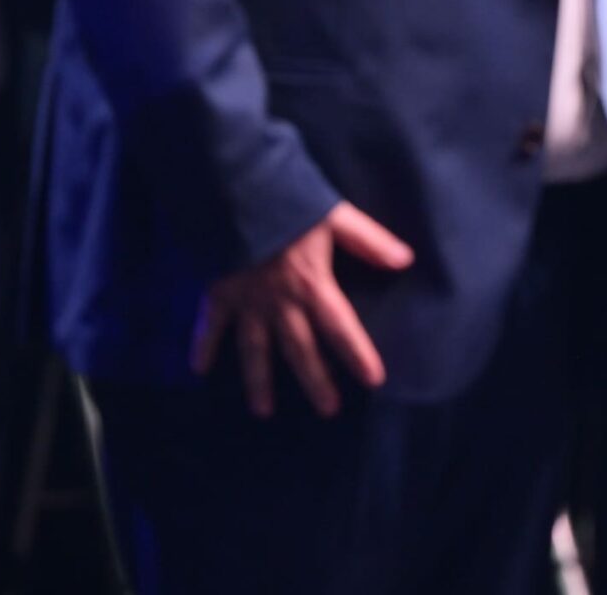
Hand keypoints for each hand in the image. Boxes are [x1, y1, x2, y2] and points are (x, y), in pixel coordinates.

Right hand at [190, 201, 413, 416]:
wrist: (236, 193)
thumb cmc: (289, 202)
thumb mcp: (335, 217)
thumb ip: (369, 240)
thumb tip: (406, 260)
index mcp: (312, 285)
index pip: (341, 327)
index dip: (358, 355)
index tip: (373, 381)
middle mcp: (280, 302)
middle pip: (301, 349)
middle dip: (315, 380)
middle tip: (327, 410)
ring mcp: (246, 302)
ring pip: (254, 350)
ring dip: (259, 381)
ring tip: (263, 411)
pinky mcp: (218, 294)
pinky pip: (209, 326)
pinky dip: (203, 347)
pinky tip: (200, 371)